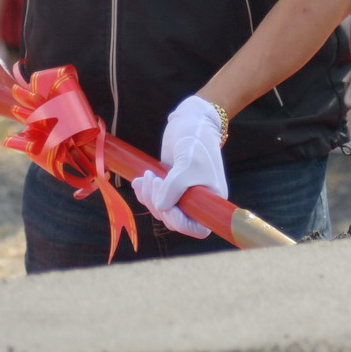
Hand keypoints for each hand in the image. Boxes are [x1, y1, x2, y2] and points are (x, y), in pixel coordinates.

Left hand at [130, 96, 226, 237]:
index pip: (198, 229)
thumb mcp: (187, 165)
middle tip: (153, 179)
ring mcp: (182, 195)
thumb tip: (160, 207)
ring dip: (149, 197)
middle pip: (175, 220)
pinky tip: (139, 181)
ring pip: (162, 210)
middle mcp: (197, 202)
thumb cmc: (196, 142)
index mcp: (211, 201)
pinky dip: (145, 192)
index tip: (167, 206)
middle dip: (159, 205)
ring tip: (145, 177)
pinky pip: (155, 199)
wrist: (189, 122)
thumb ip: (174, 188)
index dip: (180, 223)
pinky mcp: (169, 186)